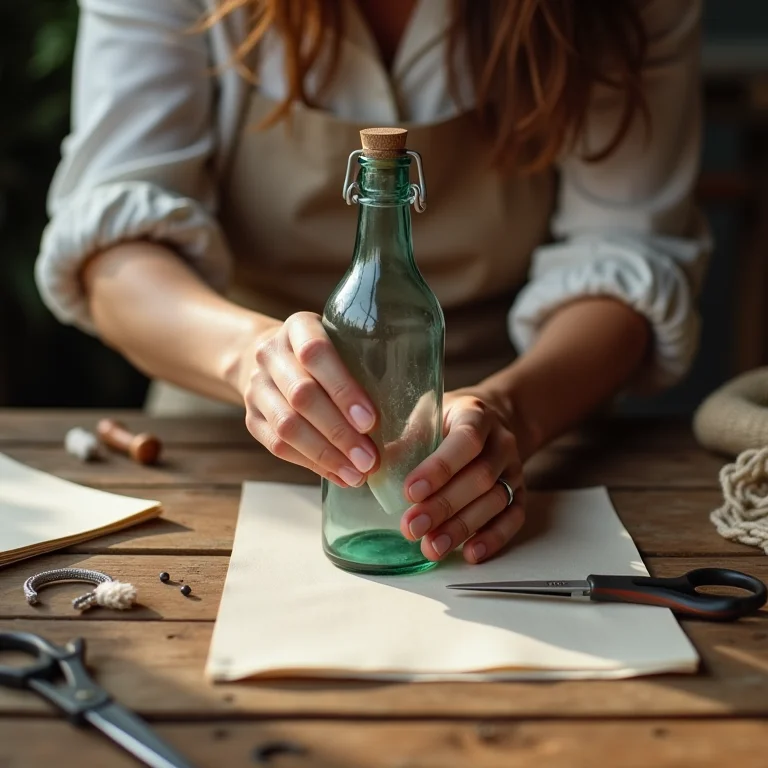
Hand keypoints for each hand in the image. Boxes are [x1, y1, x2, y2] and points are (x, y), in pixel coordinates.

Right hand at [241, 312, 379, 486]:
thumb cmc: (328, 355)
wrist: (273, 360)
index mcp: (299, 328)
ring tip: (358, 474)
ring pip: (287, 426)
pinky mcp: (252, 418)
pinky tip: (340, 475)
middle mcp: (271, 354)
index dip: (343, 389)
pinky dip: (312, 464)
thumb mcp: (344, 342)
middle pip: (302, 394)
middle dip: (339, 431)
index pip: (315, 353)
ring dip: (326, 454)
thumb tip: (414, 410)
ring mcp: (257, 387)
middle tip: (370, 458)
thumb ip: (368, 362)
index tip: (371, 420)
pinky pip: (277, 446)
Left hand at [400, 389, 525, 563]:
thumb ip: (405, 441)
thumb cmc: (447, 420)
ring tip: (432, 547)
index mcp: (474, 415)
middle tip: (412, 528)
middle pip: (480, 477)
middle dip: (444, 506)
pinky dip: (493, 538)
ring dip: (462, 527)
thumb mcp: (426, 417)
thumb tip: (367, 468)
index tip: (410, 492)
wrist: (491, 419)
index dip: (439, 468)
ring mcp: (514, 468)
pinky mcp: (520, 492)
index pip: (465, 441)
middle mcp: (500, 442)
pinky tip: (470, 553)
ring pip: (496, 500)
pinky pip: (514, 518)